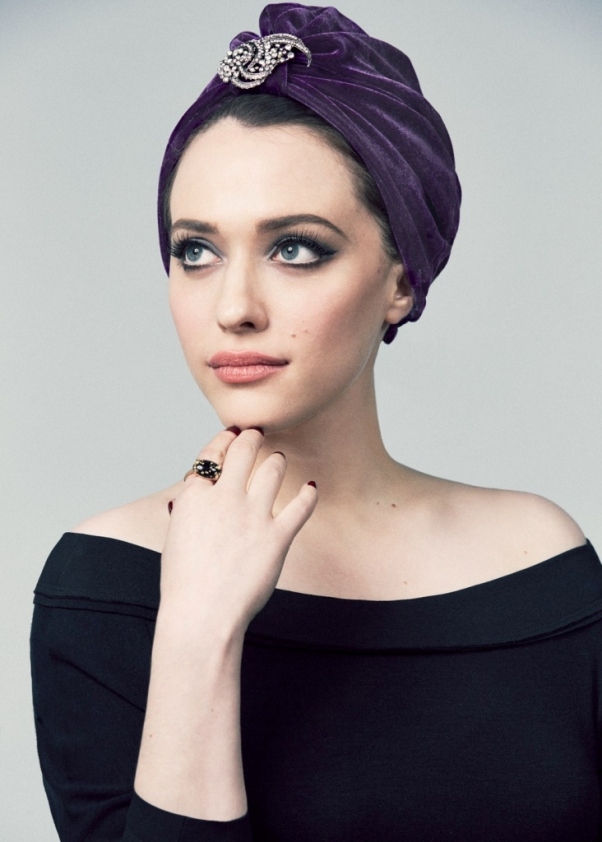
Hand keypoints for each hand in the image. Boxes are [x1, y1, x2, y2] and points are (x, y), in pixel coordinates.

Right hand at [160, 428, 317, 636]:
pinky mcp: (277, 537)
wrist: (201, 615)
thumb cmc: (184, 583)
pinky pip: (301, 505)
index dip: (225, 439)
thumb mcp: (176, 536)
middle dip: (253, 437)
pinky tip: (311, 489)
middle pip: (245, 449)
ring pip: (274, 468)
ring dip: (277, 461)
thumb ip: (191, 510)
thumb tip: (196, 495)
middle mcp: (225, 497)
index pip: (213, 453)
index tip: (233, 433)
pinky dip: (308, 494)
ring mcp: (253, 515)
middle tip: (258, 434)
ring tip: (278, 461)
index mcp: (195, 496)